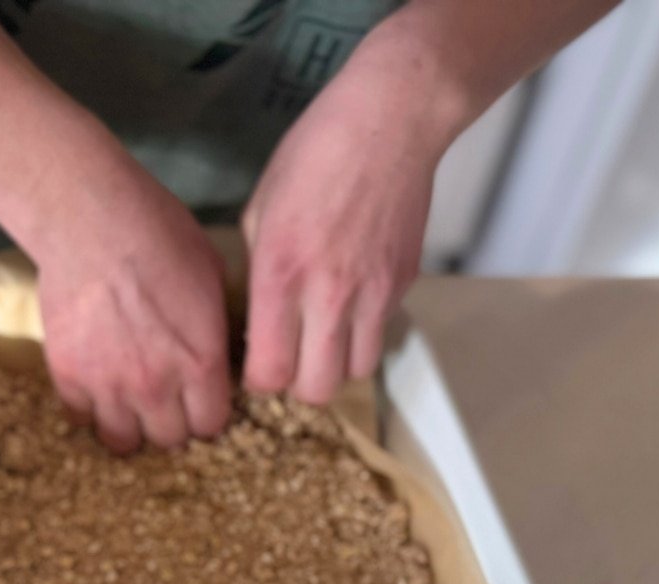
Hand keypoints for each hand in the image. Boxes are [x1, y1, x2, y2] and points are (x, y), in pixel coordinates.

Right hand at [34, 160, 231, 453]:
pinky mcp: (69, 377)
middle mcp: (157, 386)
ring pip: (123, 442)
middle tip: (164, 404)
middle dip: (171, 424)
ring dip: (129, 427)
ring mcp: (109, 386)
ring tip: (128, 407)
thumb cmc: (159, 234)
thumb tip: (219, 350)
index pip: (211, 426)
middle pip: (169, 440)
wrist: (89, 219)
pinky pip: (81, 418)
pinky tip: (94, 387)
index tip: (199, 405)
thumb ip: (215, 329)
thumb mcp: (211, 278)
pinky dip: (88, 409)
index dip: (207, 416)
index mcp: (201, 364)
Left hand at [242, 68, 439, 403]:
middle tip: (290, 360)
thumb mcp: (260, 211)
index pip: (269, 373)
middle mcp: (328, 295)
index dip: (259, 380)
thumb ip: (258, 272)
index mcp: (280, 276)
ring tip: (322, 340)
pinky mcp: (402, 285)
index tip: (255, 363)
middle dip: (298, 385)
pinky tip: (349, 306)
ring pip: (355, 373)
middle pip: (316, 390)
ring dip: (335, 366)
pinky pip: (379, 335)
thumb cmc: (314, 154)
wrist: (392, 119)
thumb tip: (256, 317)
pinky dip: (361, 335)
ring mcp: (372, 294)